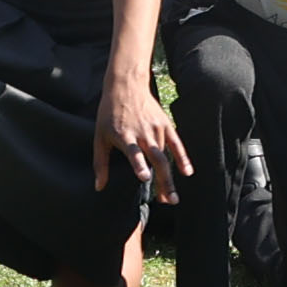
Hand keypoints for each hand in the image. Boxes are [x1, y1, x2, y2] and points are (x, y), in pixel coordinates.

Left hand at [94, 68, 191, 199]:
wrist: (126, 85)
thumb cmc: (109, 113)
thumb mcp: (99, 137)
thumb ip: (100, 163)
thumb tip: (98, 187)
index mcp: (125, 136)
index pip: (134, 152)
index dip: (139, 164)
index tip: (145, 177)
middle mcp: (143, 133)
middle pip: (157, 159)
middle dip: (164, 181)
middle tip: (168, 201)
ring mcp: (156, 129)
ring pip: (165, 157)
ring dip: (168, 178)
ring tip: (170, 198)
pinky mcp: (165, 124)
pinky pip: (176, 144)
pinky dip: (183, 158)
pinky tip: (187, 172)